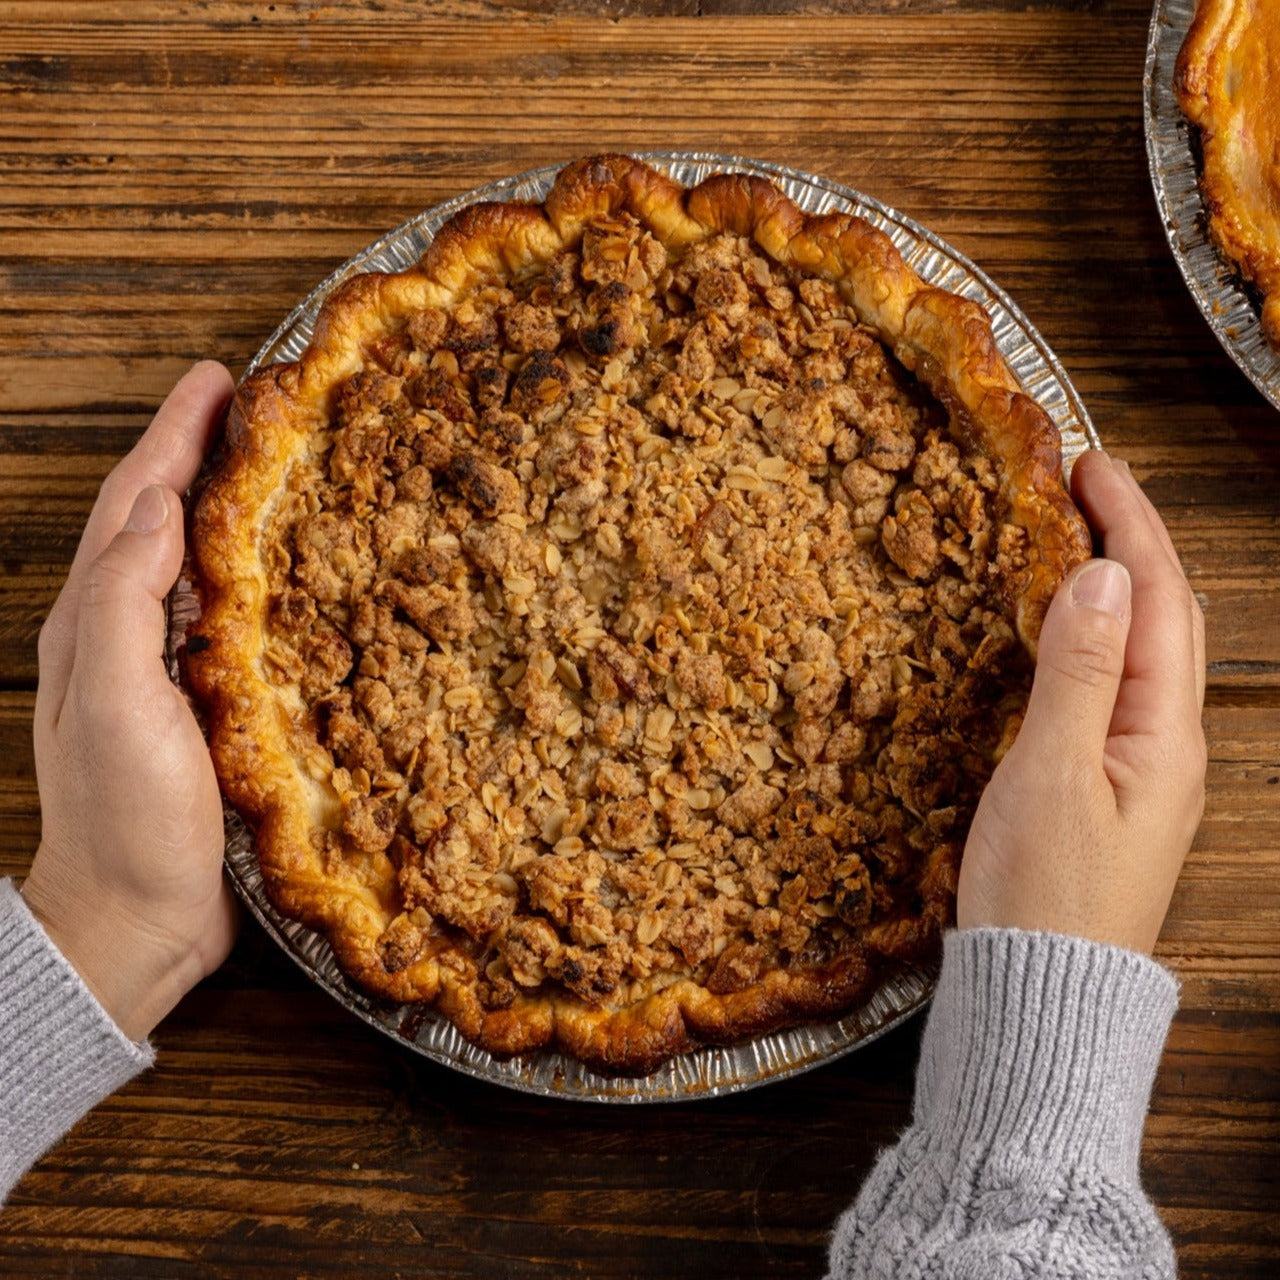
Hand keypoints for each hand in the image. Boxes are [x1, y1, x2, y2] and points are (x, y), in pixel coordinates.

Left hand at [22, 362, 239, 1040]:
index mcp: (97, 620)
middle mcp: (127, 634)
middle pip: (163, 519)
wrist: (134, 921)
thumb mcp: (114, 703)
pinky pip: (232, 617)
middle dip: (201, 453)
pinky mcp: (211, 708)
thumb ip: (125, 601)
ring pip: (199, 563)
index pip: (138, 502)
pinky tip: (297, 571)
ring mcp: (168, 671)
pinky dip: (257, 574)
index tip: (221, 379)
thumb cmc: (124, 819)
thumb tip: (164, 506)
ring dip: (231, 506)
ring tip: (281, 467)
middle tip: (259, 406)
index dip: (176, 435)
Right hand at [958, 450, 1205, 953]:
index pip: (1157, 601)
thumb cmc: (1042, 895)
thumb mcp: (1049, 775)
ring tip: (1077, 538)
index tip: (1090, 463)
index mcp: (1162, 735)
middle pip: (1165, 618)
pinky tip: (1064, 634)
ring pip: (1143, 651)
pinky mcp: (1109, 790)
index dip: (1129, 524)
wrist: (1042, 994)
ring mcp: (1141, 770)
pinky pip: (1114, 687)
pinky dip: (1095, 637)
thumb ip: (1074, 672)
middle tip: (1084, 485)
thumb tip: (1095, 577)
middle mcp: (1165, 746)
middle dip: (1133, 541)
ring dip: (1118, 585)